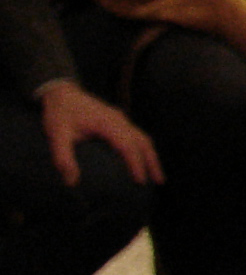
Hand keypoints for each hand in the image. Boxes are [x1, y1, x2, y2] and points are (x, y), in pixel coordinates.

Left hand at [37, 79, 161, 186]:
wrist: (61, 92)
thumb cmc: (59, 113)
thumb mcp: (57, 135)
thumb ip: (63, 158)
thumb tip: (72, 183)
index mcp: (108, 123)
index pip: (128, 145)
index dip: (135, 163)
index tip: (140, 181)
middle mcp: (120, 120)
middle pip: (143, 141)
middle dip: (151, 162)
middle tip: (158, 181)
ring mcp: (121, 119)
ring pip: (143, 138)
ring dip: (151, 156)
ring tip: (157, 174)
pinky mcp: (118, 120)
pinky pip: (137, 135)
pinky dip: (144, 149)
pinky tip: (143, 159)